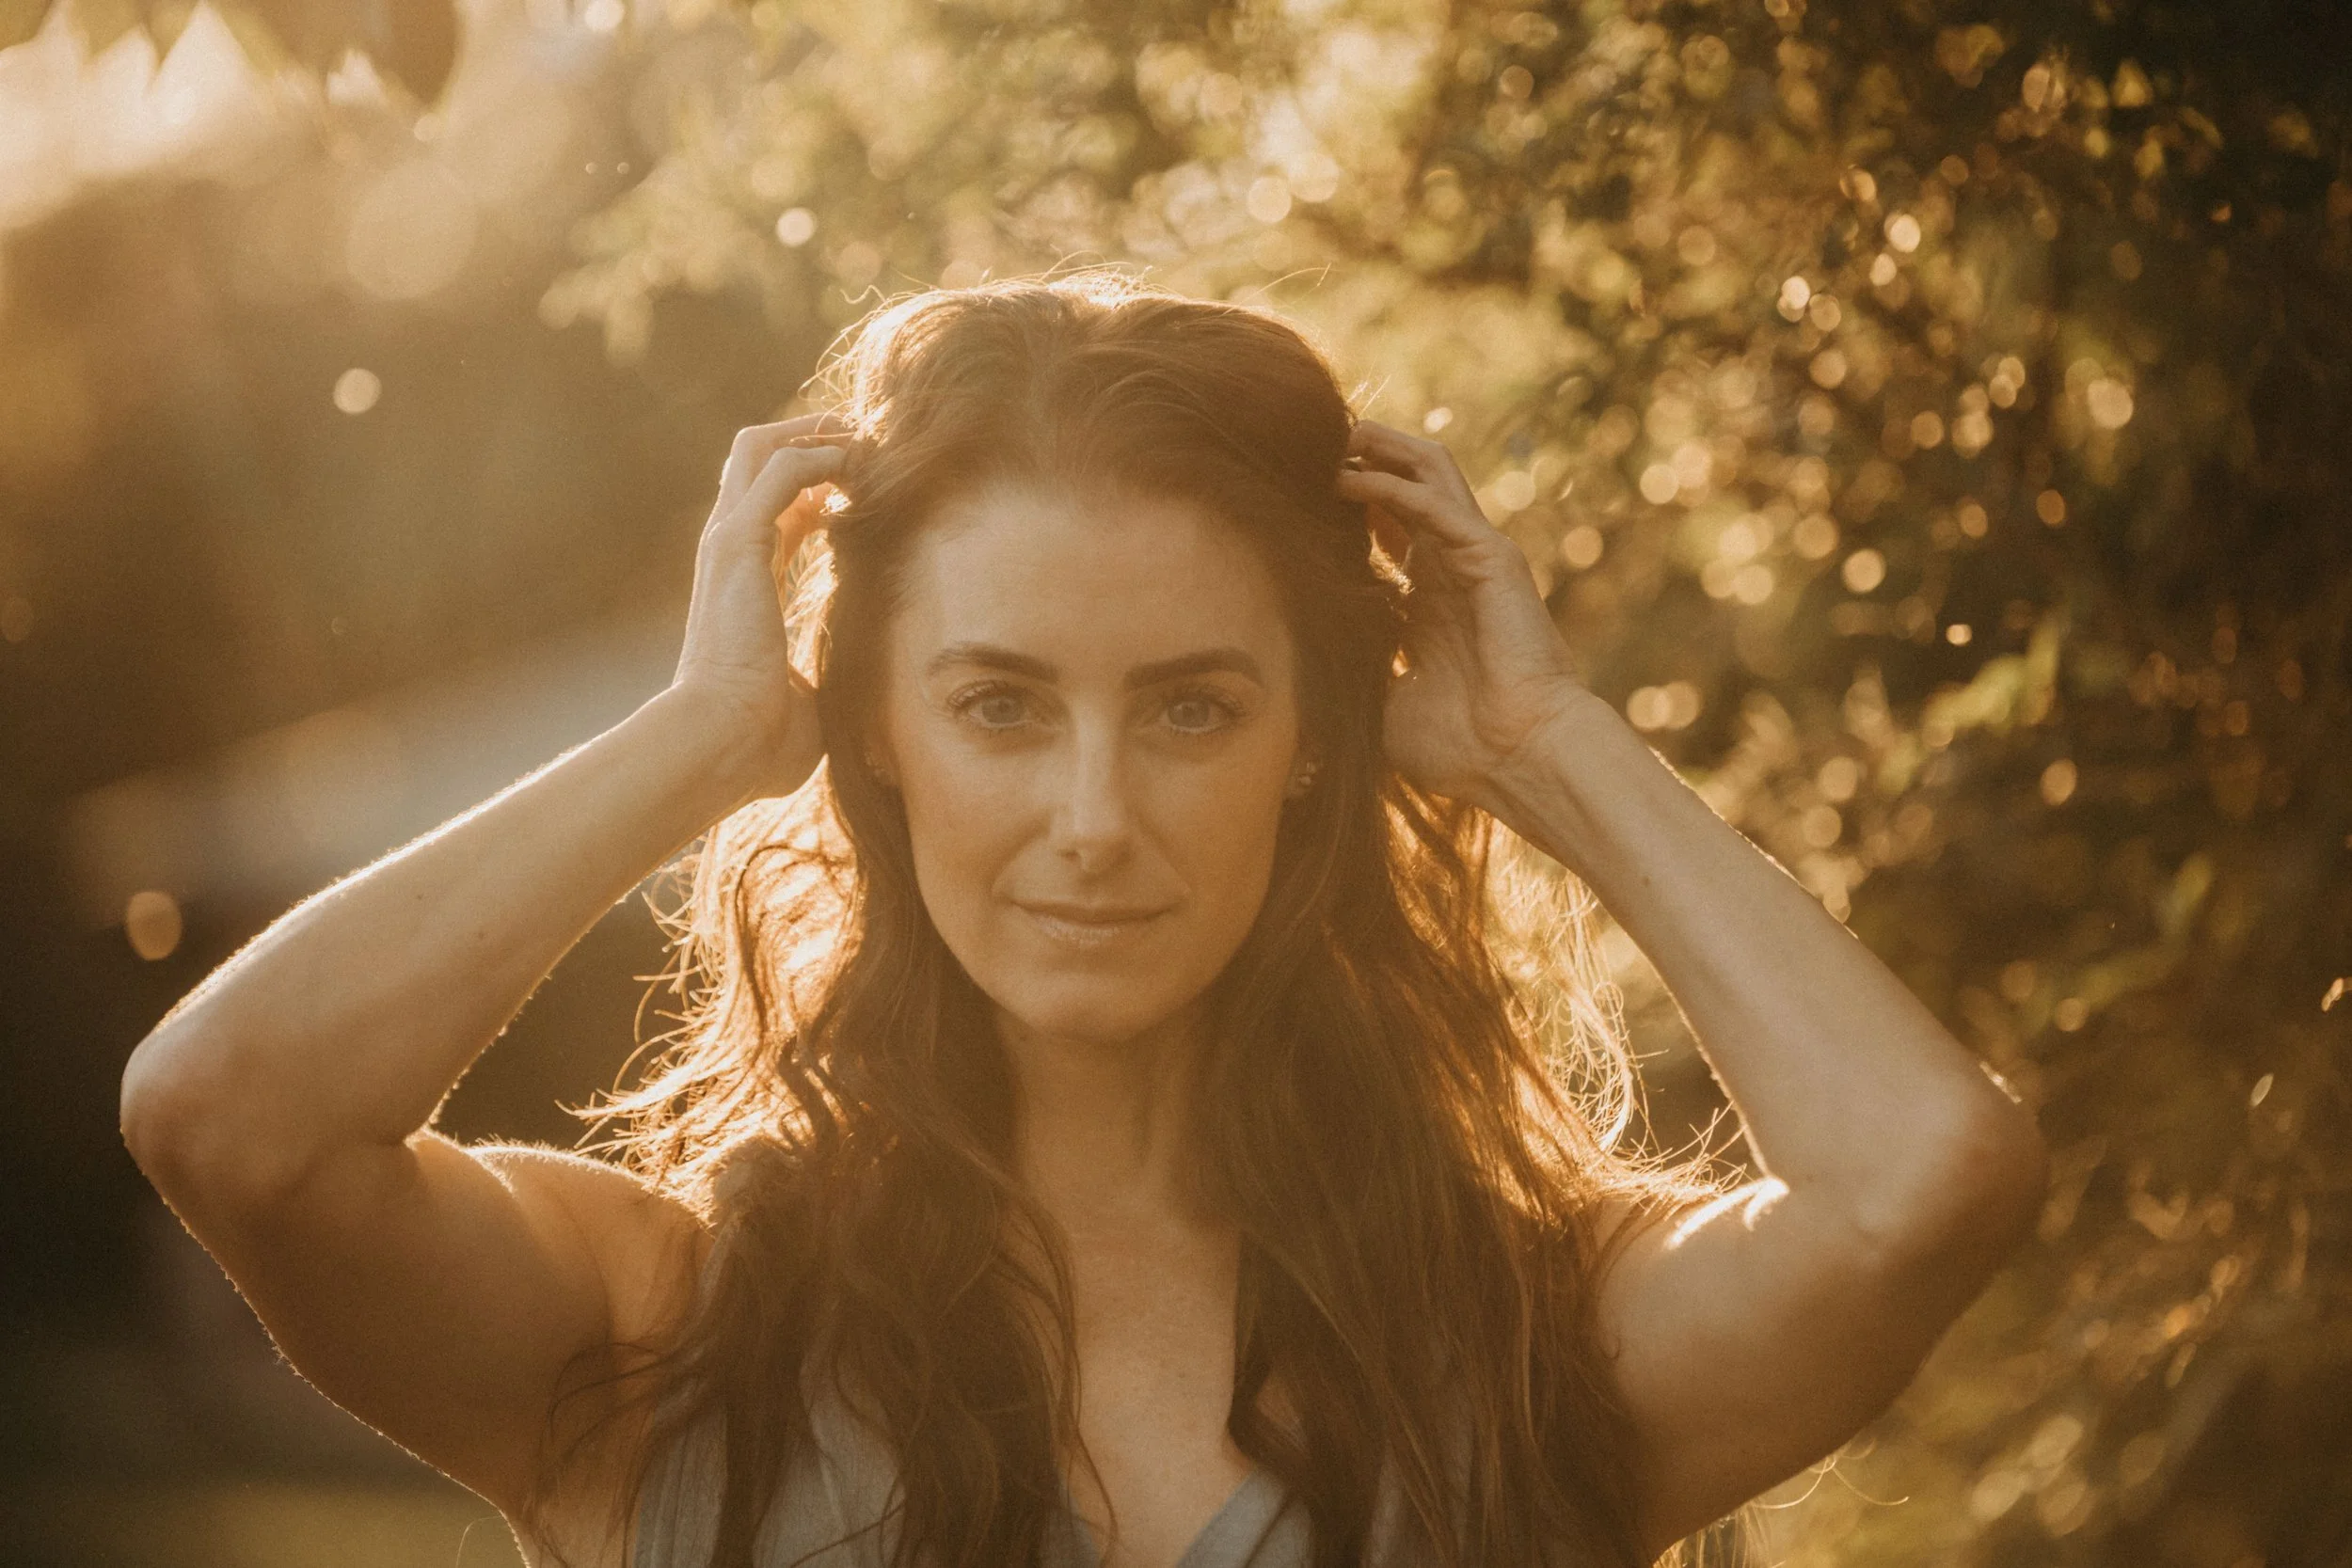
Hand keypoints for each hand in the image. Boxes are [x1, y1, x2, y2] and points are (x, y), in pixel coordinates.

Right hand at [668, 414, 846, 800]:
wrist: (720, 746)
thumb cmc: (760, 745)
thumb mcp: (808, 700)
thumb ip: (826, 681)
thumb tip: (863, 703)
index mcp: (743, 586)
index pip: (775, 511)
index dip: (820, 487)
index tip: (868, 484)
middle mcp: (728, 554)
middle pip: (755, 460)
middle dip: (811, 437)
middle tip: (865, 439)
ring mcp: (727, 543)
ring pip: (761, 448)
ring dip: (818, 435)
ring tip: (866, 438)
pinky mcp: (738, 543)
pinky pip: (782, 470)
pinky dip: (821, 455)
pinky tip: (858, 464)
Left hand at [1335, 421, 1583, 806]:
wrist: (1516, 760)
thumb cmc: (1459, 748)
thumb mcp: (1384, 702)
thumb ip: (1353, 672)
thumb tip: (1298, 675)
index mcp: (1429, 603)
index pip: (1387, 531)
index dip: (1347, 504)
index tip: (1294, 489)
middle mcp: (1452, 570)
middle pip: (1409, 486)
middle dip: (1364, 457)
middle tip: (1309, 441)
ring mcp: (1474, 558)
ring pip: (1430, 473)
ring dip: (1381, 448)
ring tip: (1333, 434)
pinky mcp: (1490, 556)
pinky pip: (1434, 503)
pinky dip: (1389, 485)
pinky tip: (1347, 478)